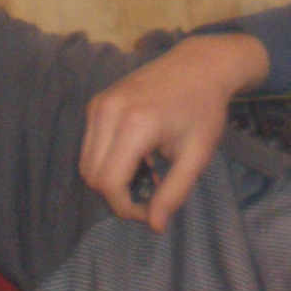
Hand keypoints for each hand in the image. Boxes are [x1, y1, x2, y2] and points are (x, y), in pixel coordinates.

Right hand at [80, 33, 266, 229]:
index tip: (150, 210)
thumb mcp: (197, 154)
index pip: (109, 183)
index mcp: (135, 124)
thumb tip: (154, 226)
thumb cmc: (204, 109)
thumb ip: (174, 192)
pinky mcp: (96, 102)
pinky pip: (90, 145)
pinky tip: (138, 155)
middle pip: (91, 176)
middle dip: (116, 195)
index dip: (125, 207)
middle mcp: (108, 111)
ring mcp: (99, 104)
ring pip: (86, 162)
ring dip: (110, 178)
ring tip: (147, 172)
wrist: (200, 64)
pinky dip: (107, 160)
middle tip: (150, 193)